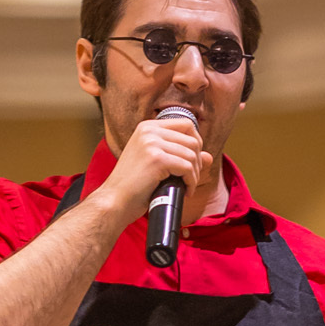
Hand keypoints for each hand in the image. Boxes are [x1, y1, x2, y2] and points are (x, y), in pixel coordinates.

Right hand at [97, 114, 211, 224]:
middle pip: (192, 139)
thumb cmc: (133, 186)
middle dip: (197, 161)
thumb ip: (180, 155)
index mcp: (147, 127)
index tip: (193, 162)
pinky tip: (186, 191)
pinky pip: (187, 167)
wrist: (115, 201)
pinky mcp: (157, 159)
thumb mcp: (157, 165)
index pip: (186, 124)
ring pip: (192, 154)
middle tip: (191, 178)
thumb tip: (209, 156)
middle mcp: (150, 130)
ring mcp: (152, 143)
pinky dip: (191, 181)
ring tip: (187, 186)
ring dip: (194, 174)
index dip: (196, 143)